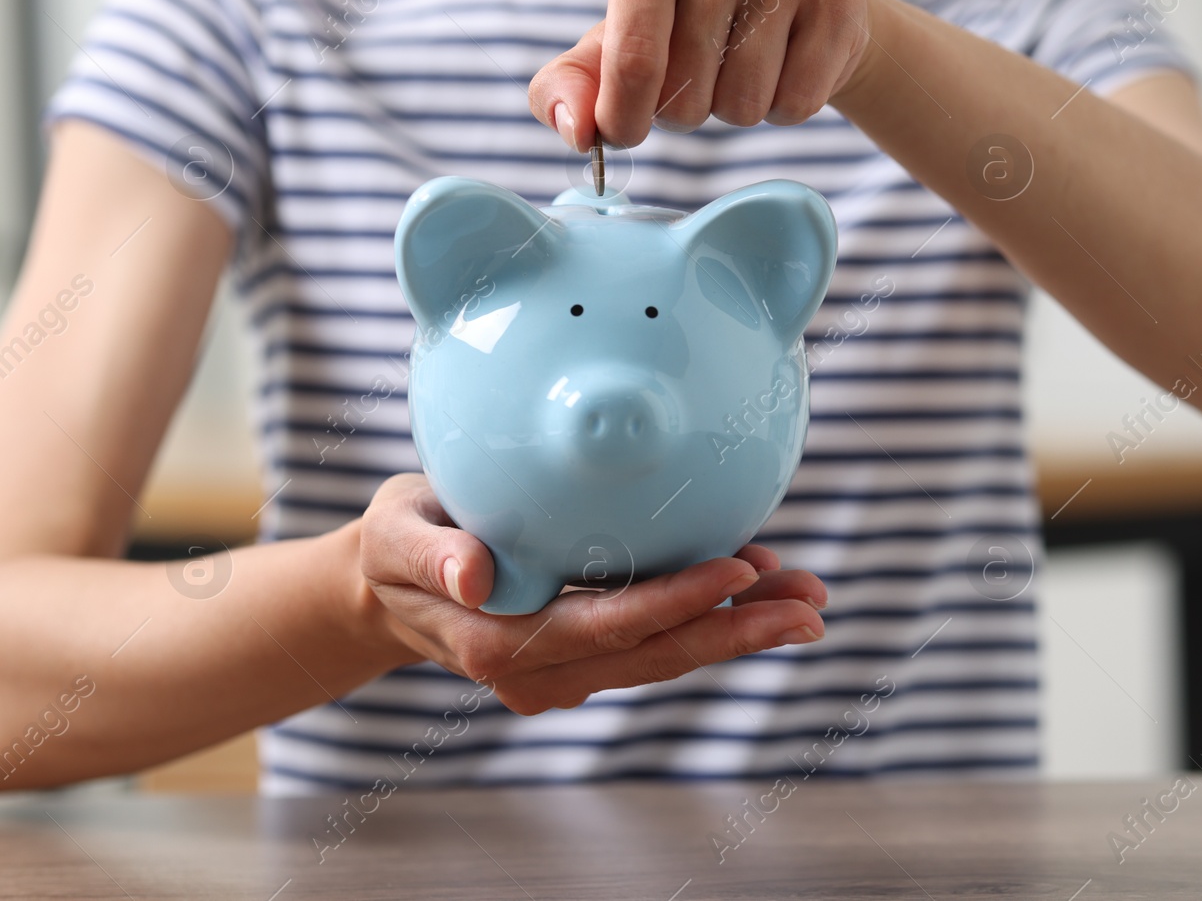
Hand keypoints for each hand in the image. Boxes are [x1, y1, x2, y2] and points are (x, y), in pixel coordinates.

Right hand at [356, 474, 826, 713]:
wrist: (383, 590)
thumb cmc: (394, 547)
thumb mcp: (394, 535)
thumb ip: (432, 554)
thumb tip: (476, 573)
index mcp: (500, 641)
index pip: (606, 626)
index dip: (677, 602)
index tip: (741, 570)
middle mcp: (542, 671)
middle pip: (656, 654)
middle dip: (740, 632)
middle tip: (813, 605)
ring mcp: (567, 672)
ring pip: (667, 654)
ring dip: (742, 630)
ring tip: (809, 597)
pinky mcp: (586, 656)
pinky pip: (657, 642)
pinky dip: (712, 618)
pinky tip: (761, 586)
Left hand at [529, 0, 873, 148]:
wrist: (789, 11)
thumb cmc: (684, 32)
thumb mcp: (611, 52)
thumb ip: (567, 88)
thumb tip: (575, 133)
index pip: (629, 63)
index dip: (624, 119)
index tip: (627, 129)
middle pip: (686, 96)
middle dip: (686, 112)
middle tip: (698, 78)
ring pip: (743, 105)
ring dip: (736, 111)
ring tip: (741, 69)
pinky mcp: (835, 0)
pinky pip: (796, 104)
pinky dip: (784, 108)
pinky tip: (784, 68)